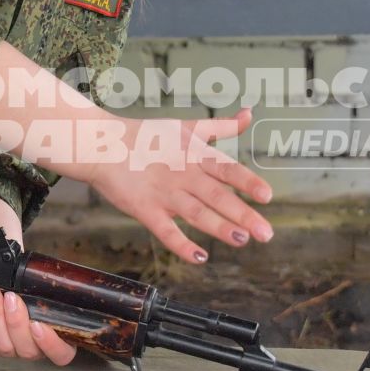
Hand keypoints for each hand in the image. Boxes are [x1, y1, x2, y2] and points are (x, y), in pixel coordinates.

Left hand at [0, 286, 77, 365]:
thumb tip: (52, 279)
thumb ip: (57, 292)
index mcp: (61, 342)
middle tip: (10, 297)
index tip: (37, 324)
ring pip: (3, 346)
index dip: (49, 343)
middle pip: (27, 349)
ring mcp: (13, 351)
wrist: (20, 294)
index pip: (60, 354)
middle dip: (15, 322)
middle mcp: (36, 351)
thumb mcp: (57, 292)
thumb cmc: (45, 295)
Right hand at [83, 108, 274, 262]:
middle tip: (266, 233)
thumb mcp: (187, 127)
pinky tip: (199, 257)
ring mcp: (163, 193)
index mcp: (195, 155)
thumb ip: (221, 126)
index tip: (267, 196)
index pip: (226, 169)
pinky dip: (180, 244)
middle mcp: (183, 174)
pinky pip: (165, 230)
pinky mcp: (144, 209)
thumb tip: (248, 113)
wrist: (102, 145)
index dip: (247, 182)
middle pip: (216, 195)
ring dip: (218, 227)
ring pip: (195, 212)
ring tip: (241, 240)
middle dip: (242, 214)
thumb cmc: (146, 136)